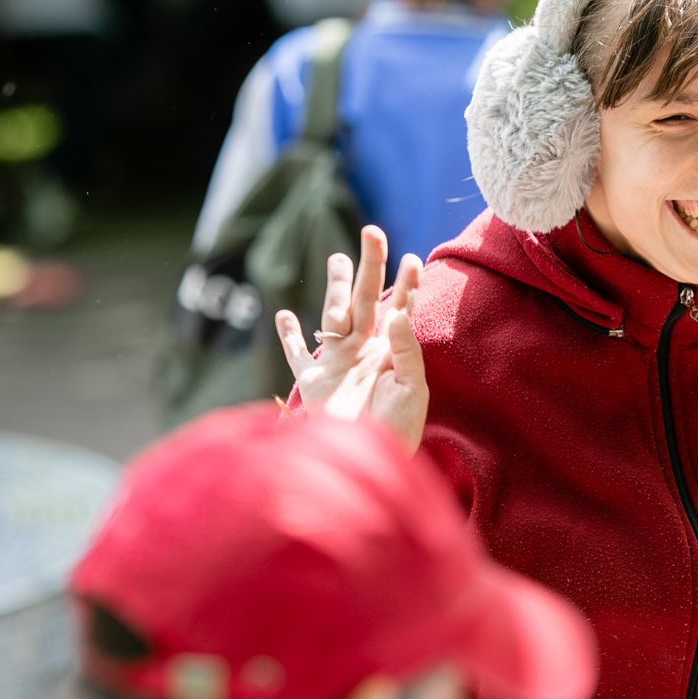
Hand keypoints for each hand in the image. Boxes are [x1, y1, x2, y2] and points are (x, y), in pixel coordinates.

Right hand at [276, 225, 427, 453]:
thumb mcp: (410, 389)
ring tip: (337, 258)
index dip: (408, 284)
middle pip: (365, 301)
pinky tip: (284, 315)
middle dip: (370, 267)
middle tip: (373, 231)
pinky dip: (289, 337)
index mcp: (391, 354)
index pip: (401, 310)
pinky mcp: (313, 385)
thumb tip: (401, 311)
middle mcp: (364, 354)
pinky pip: (297, 357)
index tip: (413, 257)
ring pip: (333, 316)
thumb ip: (404, 349)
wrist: (364, 467)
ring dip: (334, 287)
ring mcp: (337, 366)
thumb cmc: (395, 433)